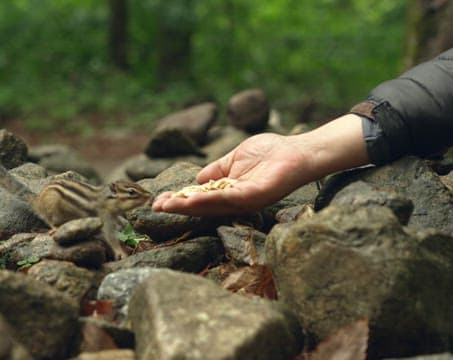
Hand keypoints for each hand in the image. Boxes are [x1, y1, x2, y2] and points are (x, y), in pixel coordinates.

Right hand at [151, 114, 368, 215]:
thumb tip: (196, 180)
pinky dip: (207, 200)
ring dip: (187, 206)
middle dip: (177, 207)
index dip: (179, 200)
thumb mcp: (234, 160)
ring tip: (166, 206)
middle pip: (201, 207)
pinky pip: (227, 199)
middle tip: (156, 207)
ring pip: (210, 206)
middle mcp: (235, 201)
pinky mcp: (254, 197)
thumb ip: (216, 171)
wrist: (297, 151)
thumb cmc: (270, 152)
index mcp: (229, 192)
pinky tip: (190, 200)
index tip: (158, 201)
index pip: (199, 198)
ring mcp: (244, 200)